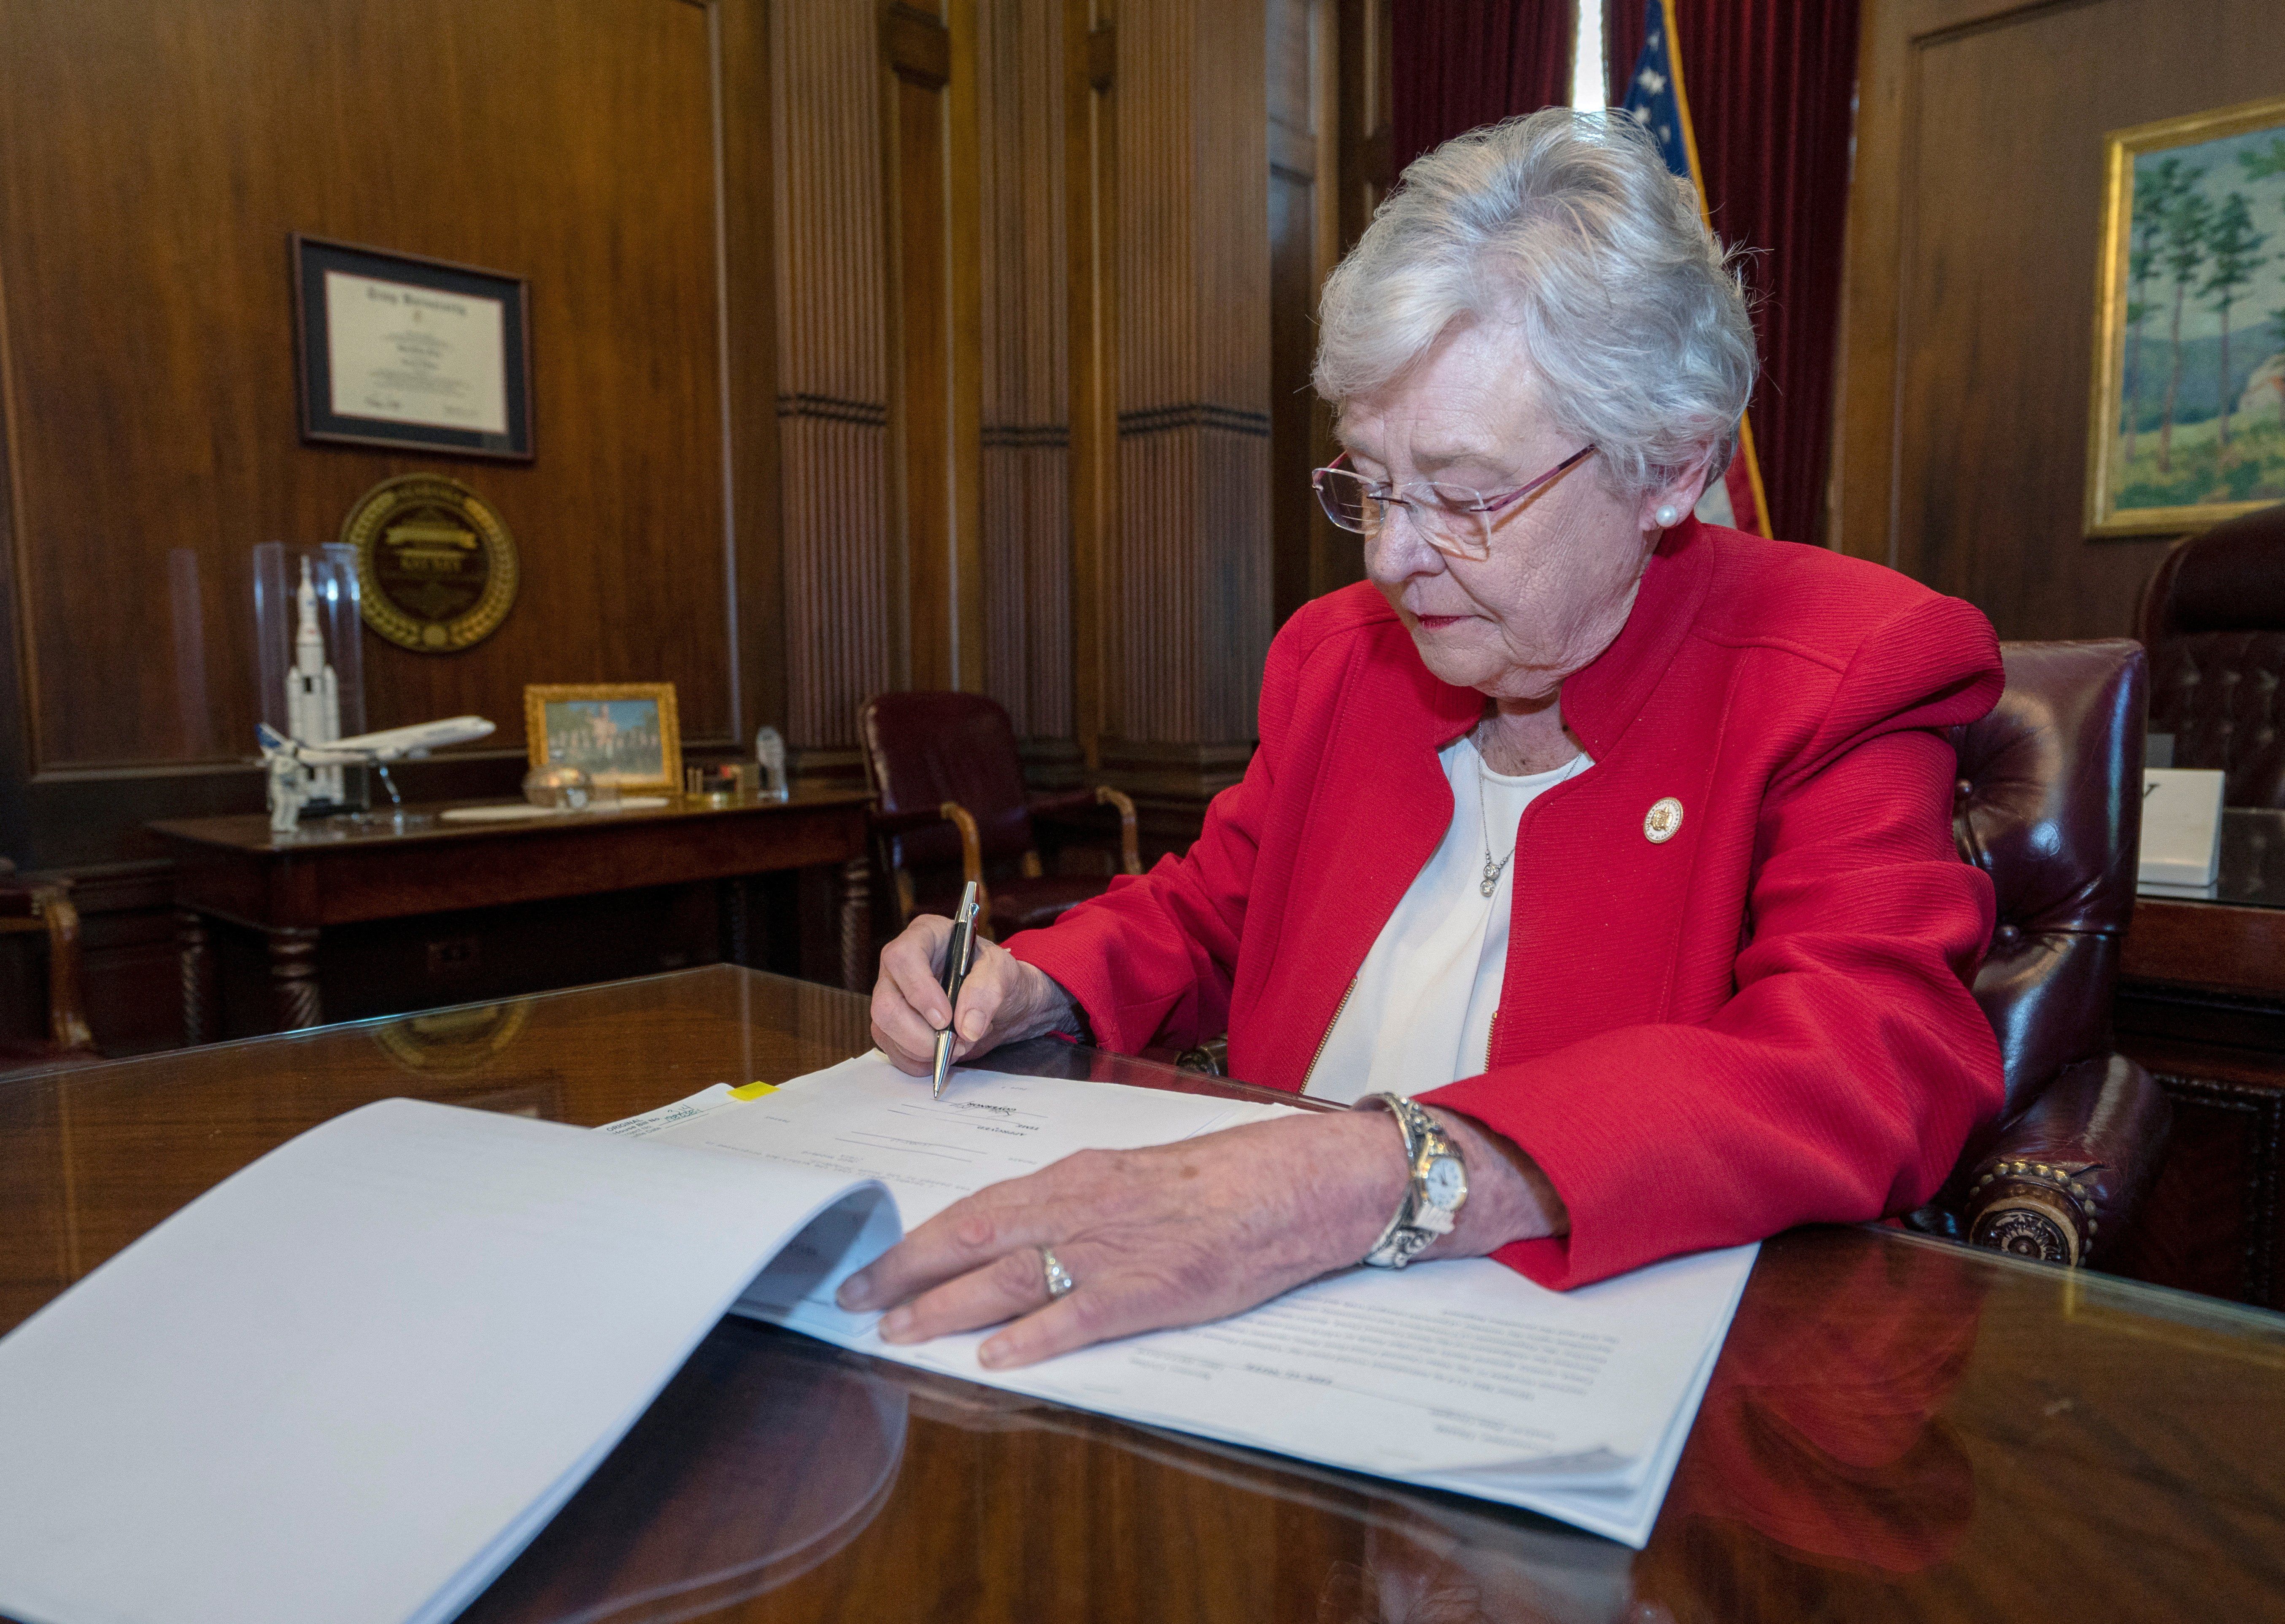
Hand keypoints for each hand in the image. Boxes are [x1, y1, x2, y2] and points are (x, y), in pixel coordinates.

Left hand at [836, 1109, 1405, 1366]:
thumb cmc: (1211, 1181)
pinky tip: (995, 1358)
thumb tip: (1014, 1233)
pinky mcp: (1148, 1290)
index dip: (919, 1240)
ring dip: (945, 1307)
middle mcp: (1078, 1207)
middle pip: (972, 1239)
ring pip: (1009, 1277)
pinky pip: (1077, 1314)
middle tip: (857, 1298)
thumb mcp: (1125, 1177)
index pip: (976, 1209)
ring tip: (898, 1331)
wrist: (1283, 1184)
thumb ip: (1070, 1203)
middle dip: (907, 1272)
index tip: (876, 1262)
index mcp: (1072, 1177)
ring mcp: (1110, 1250)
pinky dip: (1032, 1337)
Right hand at [869, 913, 1077, 1075]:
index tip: (945, 1019)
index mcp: (925, 936)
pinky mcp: (891, 1024)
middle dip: (919, 1034)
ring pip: (884, 1030)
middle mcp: (899, 966)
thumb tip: (966, 1027)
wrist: (999, 1002)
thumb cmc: (997, 976)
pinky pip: (892, 1050)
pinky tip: (942, 1054)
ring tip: (958, 1046)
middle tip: (955, 1044)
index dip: (919, 991)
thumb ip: (987, 992)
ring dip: (923, 1049)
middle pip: (885, 1002)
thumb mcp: (1004, 972)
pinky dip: (918, 1062)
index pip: (902, 958)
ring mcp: (891, 995)